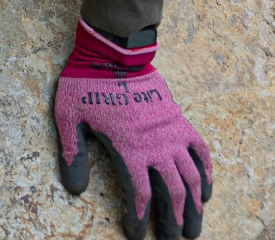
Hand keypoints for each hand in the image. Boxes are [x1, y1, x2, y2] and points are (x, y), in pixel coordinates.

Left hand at [55, 18, 211, 238]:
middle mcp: (156, 146)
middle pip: (172, 193)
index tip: (137, 235)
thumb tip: (74, 189)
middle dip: (172, 220)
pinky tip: (207, 192)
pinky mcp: (180, 121)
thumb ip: (72, 154)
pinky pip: (200, 151)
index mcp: (128, 149)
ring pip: (191, 178)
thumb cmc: (85, 84)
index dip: (140, 218)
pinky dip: (207, 173)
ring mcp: (171, 134)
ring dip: (194, 206)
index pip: (140, 195)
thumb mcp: (67, 117)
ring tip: (192, 228)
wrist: (112, 54)